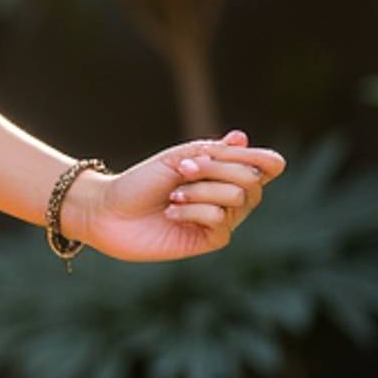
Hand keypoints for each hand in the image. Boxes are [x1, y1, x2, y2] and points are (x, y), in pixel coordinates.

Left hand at [71, 130, 285, 264]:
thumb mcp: (178, 159)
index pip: (267, 166)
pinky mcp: (209, 240)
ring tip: (174, 194)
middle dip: (218, 168)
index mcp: (225, 172)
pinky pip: (220, 220)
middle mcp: (229, 197)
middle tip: (184, 170)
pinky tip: (171, 212)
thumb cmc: (141, 182)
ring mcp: (221, 220)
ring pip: (237, 198)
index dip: (262, 158)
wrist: (110, 211)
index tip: (228, 149)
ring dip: (202, 190)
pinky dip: (194, 210)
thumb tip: (242, 137)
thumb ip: (213, 152)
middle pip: (253, 180)